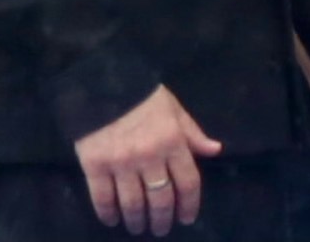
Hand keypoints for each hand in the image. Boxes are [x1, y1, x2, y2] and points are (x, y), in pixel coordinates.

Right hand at [74, 86, 221, 235]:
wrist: (101, 82)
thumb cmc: (141, 95)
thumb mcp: (174, 109)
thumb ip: (193, 133)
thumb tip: (215, 151)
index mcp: (172, 141)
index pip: (188, 183)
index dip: (189, 205)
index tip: (186, 219)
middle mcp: (149, 156)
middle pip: (161, 199)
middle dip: (162, 220)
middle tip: (160, 229)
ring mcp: (121, 163)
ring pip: (133, 204)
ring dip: (137, 221)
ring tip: (138, 227)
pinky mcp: (95, 165)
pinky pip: (102, 198)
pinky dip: (108, 213)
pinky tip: (112, 220)